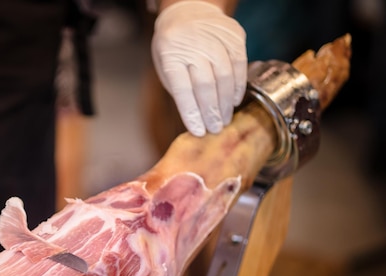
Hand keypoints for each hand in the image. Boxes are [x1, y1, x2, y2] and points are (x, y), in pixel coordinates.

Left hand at [151, 1, 246, 135]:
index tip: (198, 131)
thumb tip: (196, 121)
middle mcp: (193, 43)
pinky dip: (238, 86)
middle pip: (205, 84)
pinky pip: (240, 65)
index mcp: (170, 53)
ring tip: (224, 119)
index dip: (191, 113)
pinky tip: (234, 101)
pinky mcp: (234, 35)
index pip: (182, 89)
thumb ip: (179, 91)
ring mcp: (215, 37)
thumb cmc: (174, 47)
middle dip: (210, 111)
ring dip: (225, 103)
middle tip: (215, 129)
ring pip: (225, 76)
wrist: (187, 12)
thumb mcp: (166, 67)